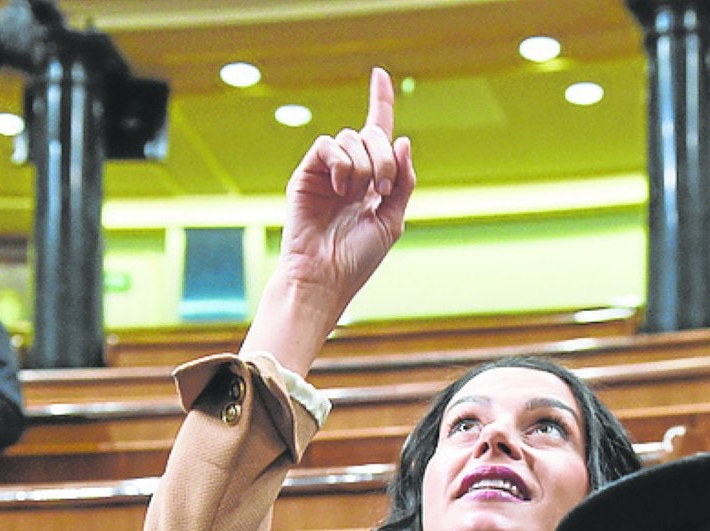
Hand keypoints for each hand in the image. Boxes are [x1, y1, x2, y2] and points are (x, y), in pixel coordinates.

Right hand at [246, 67, 414, 372]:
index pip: (377, 133)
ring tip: (358, 197)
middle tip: (381, 189)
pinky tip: (341, 189)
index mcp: (371, 181)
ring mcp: (327, 171)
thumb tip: (403, 140)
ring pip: (351, 138)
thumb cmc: (357, 258)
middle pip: (372, 134)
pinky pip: (328, 145)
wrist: (325, 277)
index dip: (380, 102)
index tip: (380, 74)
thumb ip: (402, 181)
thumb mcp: (393, 219)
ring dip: (365, 165)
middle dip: (385, 157)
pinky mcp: (306, 173)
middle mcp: (349, 171)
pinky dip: (341, 163)